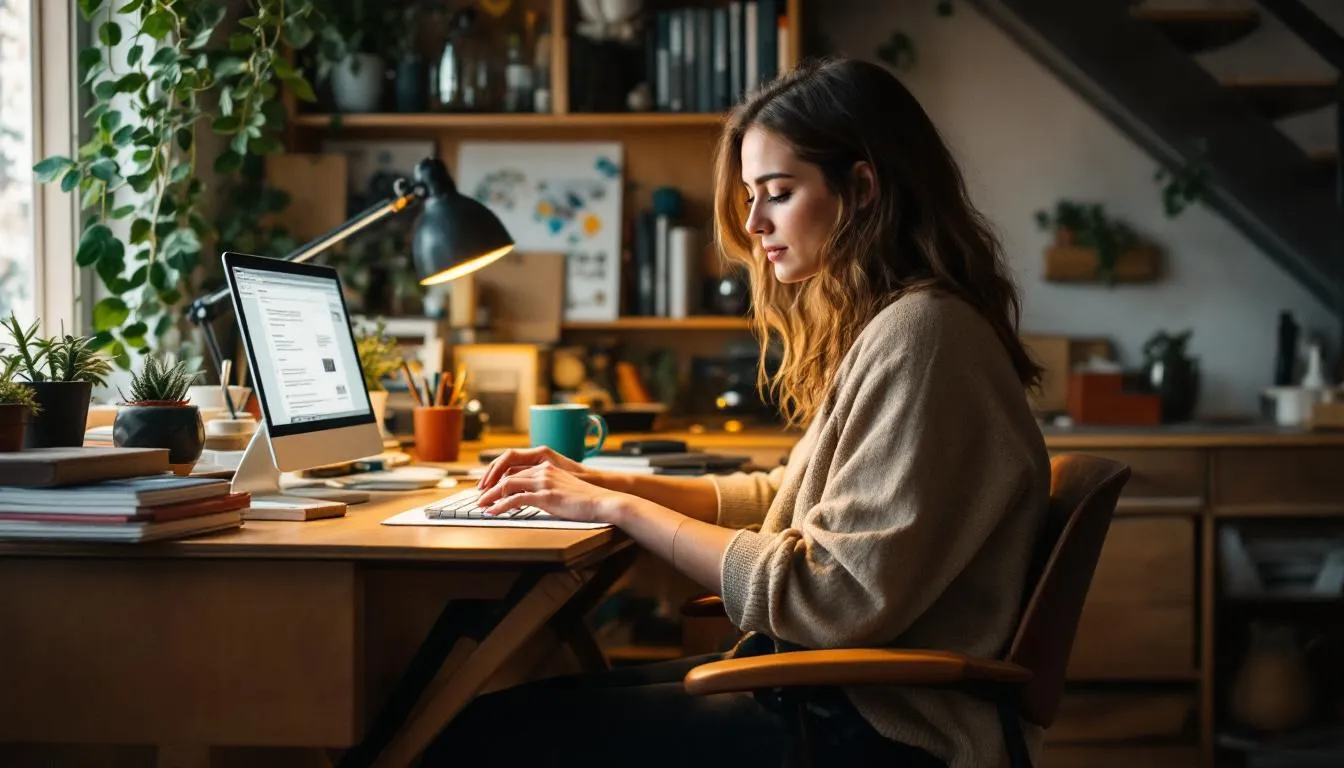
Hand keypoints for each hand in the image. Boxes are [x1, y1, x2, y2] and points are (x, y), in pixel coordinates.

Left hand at [475, 461, 632, 523]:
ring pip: (507, 485)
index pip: (515, 469)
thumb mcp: (563, 487)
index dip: (499, 479)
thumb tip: (535, 498)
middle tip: (480, 498)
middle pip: (507, 475)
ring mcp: (543, 482)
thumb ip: (548, 488)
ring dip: (491, 496)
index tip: (489, 489)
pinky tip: (493, 512)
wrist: (602, 501)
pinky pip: (515, 499)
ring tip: (481, 506)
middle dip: (490, 487)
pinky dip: (500, 506)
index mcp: (546, 466)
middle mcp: (543, 471)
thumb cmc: (586, 498)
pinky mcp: (545, 496)